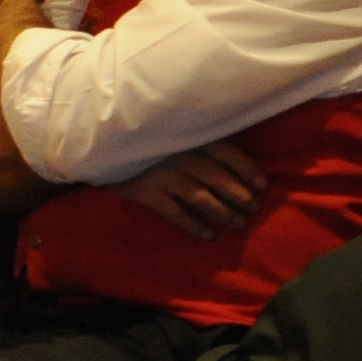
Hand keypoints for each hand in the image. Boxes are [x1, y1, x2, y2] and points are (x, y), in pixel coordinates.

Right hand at [109, 140, 267, 237]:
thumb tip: (227, 153)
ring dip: (224, 212)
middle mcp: (181, 155)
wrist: (99, 143)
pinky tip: (208, 235)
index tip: (262, 185)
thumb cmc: (141, 134)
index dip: (247, 170)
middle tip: (253, 208)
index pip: (227, 153)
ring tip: (238, 223)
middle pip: (219, 178)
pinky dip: (194, 225)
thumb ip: (194, 135)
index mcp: (189, 135)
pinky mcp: (148, 194)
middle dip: (240, 196)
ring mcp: (164, 176)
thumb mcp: (170, 125)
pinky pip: (176, 214)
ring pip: (202, 198)